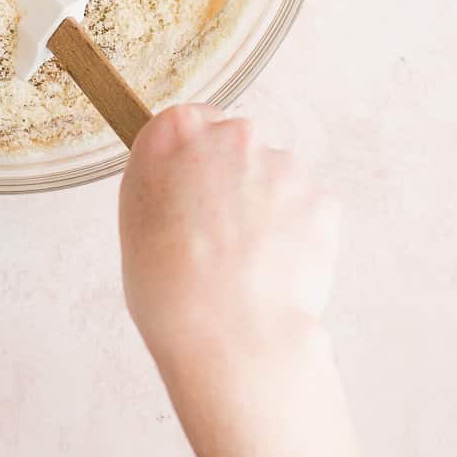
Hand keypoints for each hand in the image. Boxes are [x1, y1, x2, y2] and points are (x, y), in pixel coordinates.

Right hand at [119, 104, 337, 390]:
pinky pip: (308, 207)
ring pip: (276, 177)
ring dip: (268, 206)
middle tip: (221, 235)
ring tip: (250, 261)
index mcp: (174, 134)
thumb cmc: (170, 290)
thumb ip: (164, 184)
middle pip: (237, 146)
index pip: (188, 124)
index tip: (195, 190)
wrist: (228, 332)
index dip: (193, 162)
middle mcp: (230, 134)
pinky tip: (276, 268)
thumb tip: (185, 185)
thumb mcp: (137, 222)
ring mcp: (281, 162)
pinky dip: (298, 232)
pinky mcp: (320, 195)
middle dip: (234, 181)